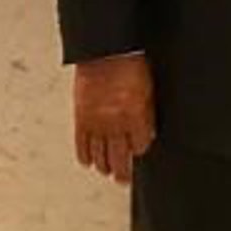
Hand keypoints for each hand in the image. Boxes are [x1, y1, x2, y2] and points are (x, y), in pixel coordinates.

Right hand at [73, 55, 155, 183]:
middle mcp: (115, 122)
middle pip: (119, 157)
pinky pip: (81, 144)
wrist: (105, 50)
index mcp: (135, 115)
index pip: (140, 145)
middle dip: (123, 171)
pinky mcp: (80, 117)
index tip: (140, 151)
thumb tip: (148, 131)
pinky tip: (88, 161)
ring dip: (104, 166)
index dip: (140, 149)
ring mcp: (96, 122)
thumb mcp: (149, 89)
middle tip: (123, 179)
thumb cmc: (130, 62)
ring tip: (107, 172)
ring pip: (99, 154)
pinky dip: (85, 155)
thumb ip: (147, 114)